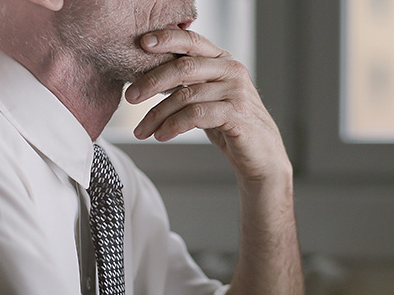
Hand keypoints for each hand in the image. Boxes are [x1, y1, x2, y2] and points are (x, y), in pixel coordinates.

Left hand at [124, 29, 290, 186]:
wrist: (261, 156)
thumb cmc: (231, 126)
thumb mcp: (209, 98)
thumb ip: (190, 83)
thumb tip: (150, 78)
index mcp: (223, 60)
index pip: (192, 41)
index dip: (167, 39)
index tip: (142, 43)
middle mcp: (232, 70)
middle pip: (184, 67)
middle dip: (151, 82)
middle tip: (131, 97)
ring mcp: (236, 91)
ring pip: (186, 95)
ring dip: (158, 114)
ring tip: (142, 131)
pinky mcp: (237, 114)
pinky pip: (196, 115)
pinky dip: (173, 126)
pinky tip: (161, 135)